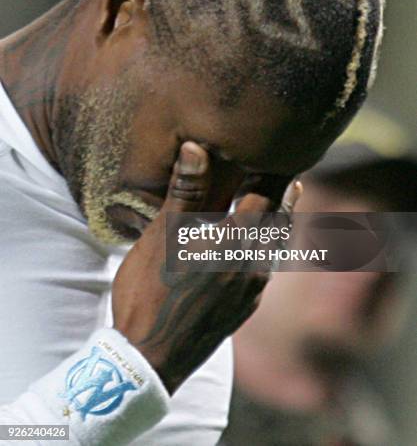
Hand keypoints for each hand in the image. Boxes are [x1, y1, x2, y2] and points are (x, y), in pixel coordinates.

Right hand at [112, 141, 300, 393]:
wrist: (149, 360)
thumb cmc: (149, 293)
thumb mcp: (162, 237)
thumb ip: (185, 192)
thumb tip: (197, 147)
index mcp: (234, 242)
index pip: (266, 196)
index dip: (273, 172)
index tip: (278, 153)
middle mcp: (252, 265)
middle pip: (276, 221)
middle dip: (281, 195)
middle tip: (286, 173)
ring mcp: (251, 290)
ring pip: (273, 247)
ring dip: (274, 222)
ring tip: (274, 203)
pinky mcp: (245, 308)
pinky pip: (264, 269)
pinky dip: (263, 248)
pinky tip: (251, 247)